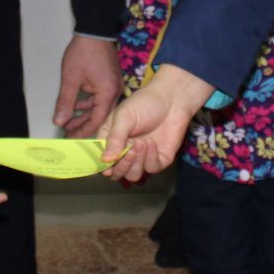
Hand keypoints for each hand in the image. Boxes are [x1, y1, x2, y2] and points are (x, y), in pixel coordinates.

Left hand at [52, 34, 121, 138]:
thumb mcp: (71, 79)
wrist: (95, 30)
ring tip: (68, 121)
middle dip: (82, 125)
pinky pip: (100, 97)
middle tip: (68, 133)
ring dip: (84, 114)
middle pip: (99, 115)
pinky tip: (77, 106)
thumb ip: (66, 102)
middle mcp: (114, 91)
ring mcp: (113, 84)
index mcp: (108, 93)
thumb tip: (60, 121)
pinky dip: (88, 103)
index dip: (82, 131)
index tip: (70, 138)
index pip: (97, 120)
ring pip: (99, 106)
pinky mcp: (110, 79)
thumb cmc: (84, 52)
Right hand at [98, 61, 213, 181]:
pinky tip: (151, 142)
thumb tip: (105, 160)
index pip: (102, 161)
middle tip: (129, 151)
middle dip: (122, 166)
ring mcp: (142, 157)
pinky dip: (150, 158)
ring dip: (136, 162)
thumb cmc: (144, 103)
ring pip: (133, 175)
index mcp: (111, 141)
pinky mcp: (159, 159)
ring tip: (141, 142)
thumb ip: (115, 138)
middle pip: (117, 173)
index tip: (107, 168)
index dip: (103, 168)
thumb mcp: (124, 117)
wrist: (172, 98)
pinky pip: (151, 169)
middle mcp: (125, 152)